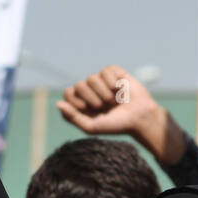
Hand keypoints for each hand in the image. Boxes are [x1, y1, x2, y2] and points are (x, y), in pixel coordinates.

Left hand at [56, 64, 186, 166]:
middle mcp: (90, 90)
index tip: (89, 110)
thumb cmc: (116, 125)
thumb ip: (73, 117)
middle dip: (93, 99)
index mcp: (82, 102)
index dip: (77, 101)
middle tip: (105, 107)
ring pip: (91, 77)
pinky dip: (113, 82)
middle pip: (79, 85)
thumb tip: (57, 103)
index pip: (68, 93)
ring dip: (104, 93)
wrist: (140, 117)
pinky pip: (105, 70)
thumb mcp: (92, 127)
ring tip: (114, 101)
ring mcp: (102, 80)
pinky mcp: (114, 72)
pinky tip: (120, 89)